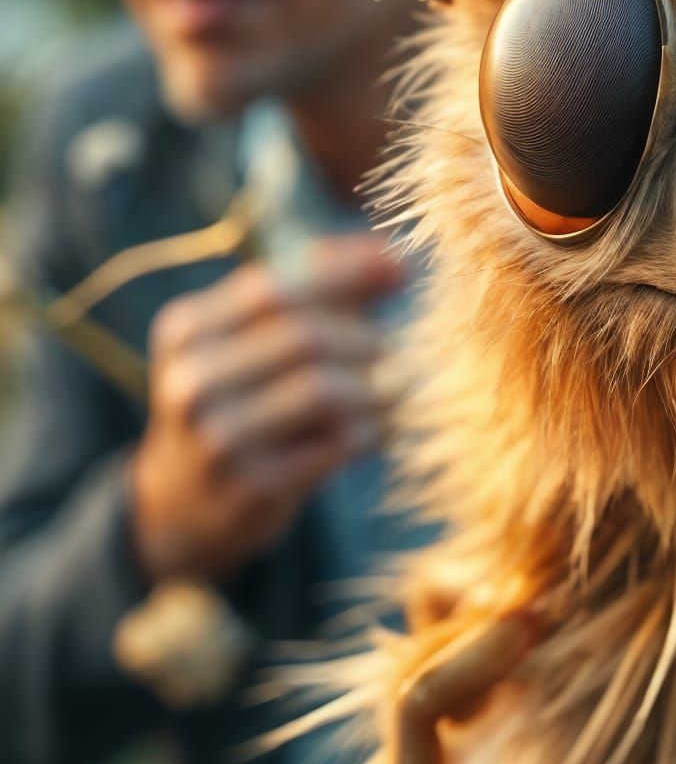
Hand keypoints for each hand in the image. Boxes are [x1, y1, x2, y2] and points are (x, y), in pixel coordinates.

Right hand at [130, 233, 405, 583]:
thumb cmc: (242, 401)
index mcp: (186, 330)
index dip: (346, 272)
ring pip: (325, 390)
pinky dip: (374, 428)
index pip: (274, 287)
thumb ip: (317, 292)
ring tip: (396, 388)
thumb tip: (392, 259)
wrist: (185, 504)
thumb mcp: (253, 340)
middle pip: (304, 337)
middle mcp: (191, 381)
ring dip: (376, 385)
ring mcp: (218, 438)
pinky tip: (381, 427)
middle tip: (395, 349)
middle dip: (366, 338)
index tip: (401, 267)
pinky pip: (338, 443)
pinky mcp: (252, 487)